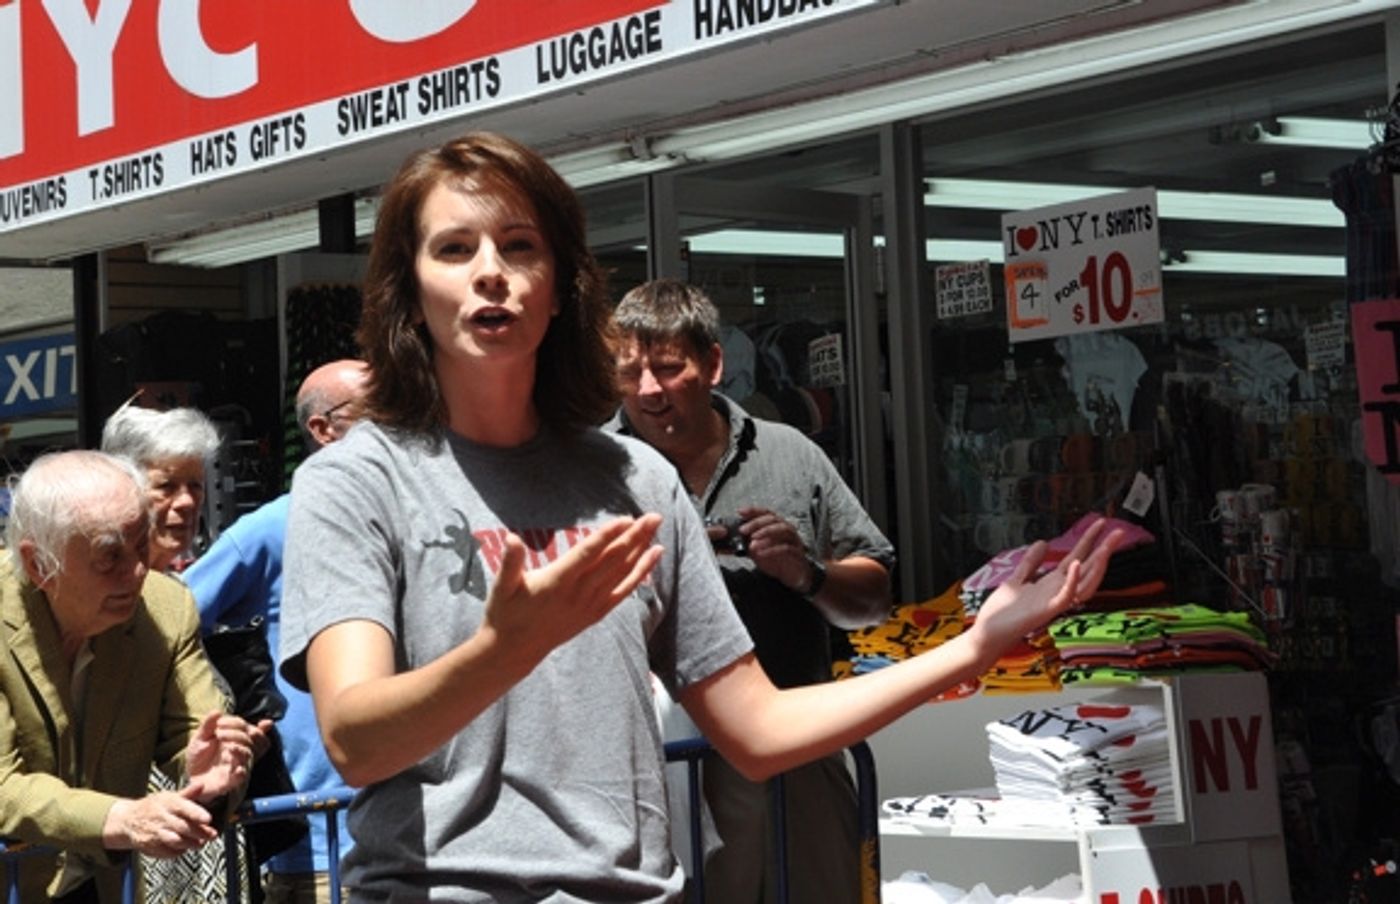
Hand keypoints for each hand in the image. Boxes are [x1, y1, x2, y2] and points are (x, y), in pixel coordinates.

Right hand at [102, 786, 217, 857]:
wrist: (128, 820)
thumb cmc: (153, 807)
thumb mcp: (169, 796)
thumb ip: (188, 793)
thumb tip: (202, 785)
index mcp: (166, 803)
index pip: (183, 807)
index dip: (196, 814)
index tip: (208, 819)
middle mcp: (160, 818)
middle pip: (182, 827)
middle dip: (199, 832)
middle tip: (212, 835)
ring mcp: (154, 833)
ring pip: (175, 841)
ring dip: (190, 844)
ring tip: (200, 843)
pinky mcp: (149, 846)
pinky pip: (166, 852)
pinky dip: (177, 852)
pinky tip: (185, 848)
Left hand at [184, 710, 260, 801]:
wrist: (189, 777)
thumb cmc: (198, 756)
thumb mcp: (200, 738)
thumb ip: (208, 725)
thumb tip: (217, 711)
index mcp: (234, 739)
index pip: (245, 727)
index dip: (236, 723)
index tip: (220, 722)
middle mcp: (237, 751)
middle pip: (249, 740)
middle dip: (237, 734)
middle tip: (220, 733)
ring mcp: (235, 765)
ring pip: (248, 756)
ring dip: (241, 749)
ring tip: (228, 747)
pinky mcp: (230, 781)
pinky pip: (241, 777)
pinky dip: (242, 773)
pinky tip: (238, 769)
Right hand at [482, 514, 663, 666]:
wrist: (515, 650)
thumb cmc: (506, 613)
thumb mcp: (502, 586)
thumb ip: (510, 562)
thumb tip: (511, 538)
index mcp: (556, 582)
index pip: (587, 554)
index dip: (607, 536)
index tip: (625, 519)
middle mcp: (578, 593)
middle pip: (612, 560)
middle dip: (634, 536)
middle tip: (653, 516)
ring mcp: (590, 604)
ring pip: (621, 572)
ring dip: (641, 549)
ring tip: (655, 526)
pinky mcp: (596, 612)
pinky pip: (624, 590)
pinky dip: (641, 572)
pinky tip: (654, 555)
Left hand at [734, 507, 810, 590]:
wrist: (793, 576)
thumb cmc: (777, 561)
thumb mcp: (758, 551)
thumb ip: (748, 543)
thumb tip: (734, 539)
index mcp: (777, 526)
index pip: (766, 513)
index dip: (753, 511)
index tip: (741, 511)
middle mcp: (786, 529)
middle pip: (773, 519)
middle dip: (756, 523)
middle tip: (743, 530)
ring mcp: (793, 540)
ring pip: (782, 529)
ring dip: (766, 533)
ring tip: (753, 540)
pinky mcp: (797, 552)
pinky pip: (786, 547)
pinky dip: (772, 549)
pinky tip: (761, 553)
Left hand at [966, 517, 1121, 663]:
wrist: (988, 633)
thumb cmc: (1003, 612)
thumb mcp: (1018, 579)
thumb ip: (1031, 563)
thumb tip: (1043, 543)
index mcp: (1052, 582)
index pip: (1077, 557)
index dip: (1088, 540)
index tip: (1100, 523)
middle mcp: (1057, 591)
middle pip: (1087, 567)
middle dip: (1103, 550)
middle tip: (1119, 532)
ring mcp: (1054, 602)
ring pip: (1083, 583)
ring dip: (1096, 565)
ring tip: (1106, 546)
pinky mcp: (1046, 611)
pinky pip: (1065, 596)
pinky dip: (1072, 581)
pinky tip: (1075, 564)